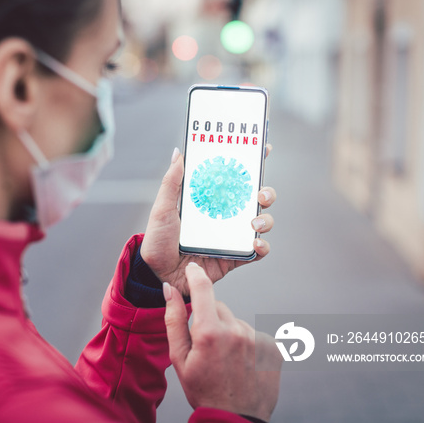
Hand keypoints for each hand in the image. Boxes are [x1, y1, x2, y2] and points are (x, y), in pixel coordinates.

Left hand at [141, 145, 275, 294]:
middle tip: (260, 193)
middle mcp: (224, 216)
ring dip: (265, 219)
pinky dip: (262, 247)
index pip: (235, 179)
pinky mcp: (234, 258)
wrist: (157, 274)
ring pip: (261, 223)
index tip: (261, 148)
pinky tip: (256, 242)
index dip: (250, 163)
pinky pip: (256, 252)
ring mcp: (231, 237)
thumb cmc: (157, 240)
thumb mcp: (162, 207)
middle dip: (266, 192)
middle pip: (255, 199)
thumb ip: (171, 181)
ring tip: (254, 222)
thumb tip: (178, 152)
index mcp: (210, 200)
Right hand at [164, 263, 281, 420]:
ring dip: (230, 333)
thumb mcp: (179, 358)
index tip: (194, 267)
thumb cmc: (203, 390)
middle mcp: (236, 331)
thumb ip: (173, 320)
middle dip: (211, 319)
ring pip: (237, 322)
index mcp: (210, 333)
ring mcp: (258, 339)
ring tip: (227, 360)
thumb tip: (170, 290)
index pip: (203, 289)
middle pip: (220, 308)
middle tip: (207, 346)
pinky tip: (242, 363)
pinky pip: (254, 335)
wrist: (235, 419)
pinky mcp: (274, 347)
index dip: (196, 274)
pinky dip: (247, 344)